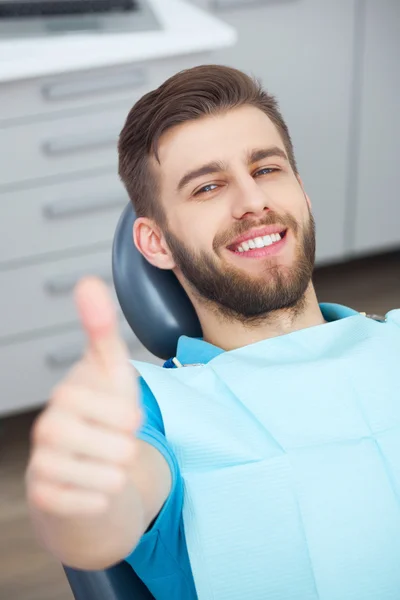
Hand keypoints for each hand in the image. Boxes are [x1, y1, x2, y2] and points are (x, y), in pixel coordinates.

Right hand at [26, 277, 141, 516]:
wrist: (84, 472)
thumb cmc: (102, 418)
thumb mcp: (111, 373)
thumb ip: (102, 331)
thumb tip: (87, 281)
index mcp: (68, 393)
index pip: (119, 402)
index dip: (131, 412)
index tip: (126, 416)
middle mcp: (48, 425)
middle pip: (120, 442)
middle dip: (130, 445)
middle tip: (118, 443)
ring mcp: (42, 462)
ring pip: (110, 474)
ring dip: (120, 473)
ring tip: (108, 465)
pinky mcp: (44, 496)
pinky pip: (92, 501)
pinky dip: (104, 498)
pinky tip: (94, 489)